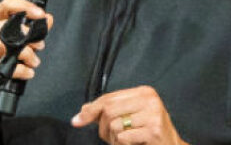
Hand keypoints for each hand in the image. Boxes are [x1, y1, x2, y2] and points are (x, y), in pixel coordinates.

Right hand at [0, 0, 53, 110]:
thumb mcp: (7, 40)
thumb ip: (29, 29)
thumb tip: (48, 18)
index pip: (6, 5)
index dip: (25, 6)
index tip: (41, 14)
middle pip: (8, 26)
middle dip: (30, 36)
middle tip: (40, 44)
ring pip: (8, 46)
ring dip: (28, 54)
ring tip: (35, 61)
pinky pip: (8, 67)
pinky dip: (23, 71)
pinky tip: (28, 72)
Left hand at [71, 86, 187, 144]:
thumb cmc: (148, 132)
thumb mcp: (129, 116)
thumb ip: (108, 111)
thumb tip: (81, 113)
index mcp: (143, 91)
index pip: (108, 98)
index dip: (91, 110)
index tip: (77, 121)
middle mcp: (150, 99)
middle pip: (109, 110)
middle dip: (103, 127)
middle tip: (109, 138)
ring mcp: (153, 114)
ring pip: (114, 125)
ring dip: (113, 139)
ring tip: (124, 142)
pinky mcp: (154, 130)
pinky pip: (123, 138)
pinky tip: (133, 144)